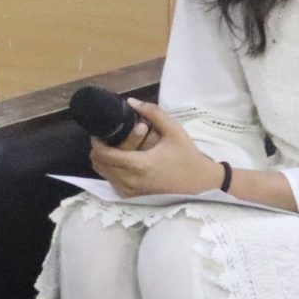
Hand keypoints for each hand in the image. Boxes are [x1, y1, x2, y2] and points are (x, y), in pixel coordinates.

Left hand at [87, 101, 218, 197]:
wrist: (201, 185)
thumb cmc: (188, 157)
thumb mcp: (174, 131)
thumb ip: (153, 112)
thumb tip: (130, 101)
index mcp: (138, 165)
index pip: (103, 154)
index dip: (97, 141)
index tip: (102, 130)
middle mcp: (130, 181)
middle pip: (98, 163)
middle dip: (98, 148)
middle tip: (107, 136)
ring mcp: (129, 192)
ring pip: (102, 173)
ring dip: (103, 159)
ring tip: (114, 146)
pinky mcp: (132, 197)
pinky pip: (111, 181)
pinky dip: (110, 170)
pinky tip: (121, 160)